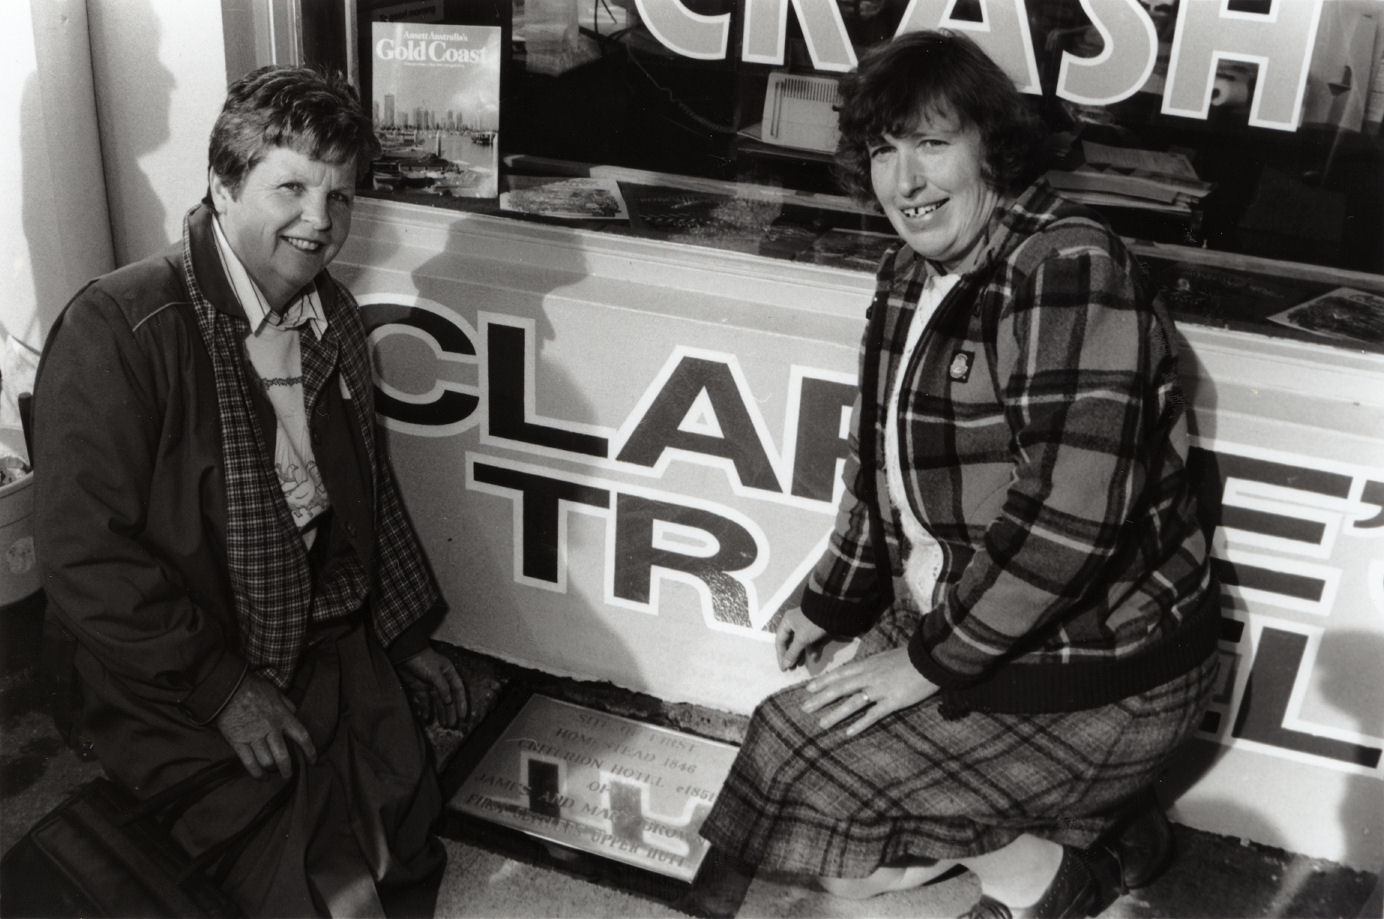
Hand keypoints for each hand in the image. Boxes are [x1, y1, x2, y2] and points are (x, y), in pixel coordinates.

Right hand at [215, 673, 316, 778]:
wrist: (228, 687)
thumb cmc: (253, 688)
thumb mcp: (276, 692)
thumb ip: (287, 704)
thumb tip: (294, 712)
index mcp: (282, 716)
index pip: (302, 737)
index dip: (310, 751)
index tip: (313, 761)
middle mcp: (270, 729)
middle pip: (283, 756)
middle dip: (287, 769)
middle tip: (288, 774)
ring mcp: (254, 736)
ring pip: (267, 762)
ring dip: (271, 770)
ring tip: (272, 772)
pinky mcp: (238, 741)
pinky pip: (249, 763)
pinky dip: (256, 773)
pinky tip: (260, 776)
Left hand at [399, 647, 468, 727]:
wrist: (404, 654)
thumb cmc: (422, 659)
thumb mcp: (435, 673)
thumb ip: (443, 688)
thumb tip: (449, 701)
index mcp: (449, 673)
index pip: (458, 690)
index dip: (461, 703)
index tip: (462, 716)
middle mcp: (442, 680)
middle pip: (449, 698)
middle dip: (451, 711)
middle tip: (452, 725)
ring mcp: (430, 684)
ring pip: (438, 701)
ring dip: (441, 712)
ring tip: (444, 724)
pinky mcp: (419, 687)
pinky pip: (425, 701)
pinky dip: (426, 709)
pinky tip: (427, 717)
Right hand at [775, 606, 830, 671]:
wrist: (833, 611)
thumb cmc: (812, 623)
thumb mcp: (801, 639)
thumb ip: (793, 653)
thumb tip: (785, 665)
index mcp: (787, 622)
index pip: (780, 641)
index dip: (781, 655)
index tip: (784, 668)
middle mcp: (795, 623)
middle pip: (790, 642)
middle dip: (792, 656)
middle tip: (793, 668)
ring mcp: (807, 625)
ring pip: (802, 643)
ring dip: (802, 654)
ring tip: (802, 665)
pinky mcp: (817, 629)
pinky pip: (812, 641)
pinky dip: (813, 650)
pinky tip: (815, 658)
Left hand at [801, 647, 938, 736]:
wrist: (930, 659)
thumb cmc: (909, 658)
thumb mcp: (884, 657)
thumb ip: (870, 666)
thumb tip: (858, 671)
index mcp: (867, 664)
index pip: (839, 674)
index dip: (822, 681)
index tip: (807, 689)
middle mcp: (869, 676)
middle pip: (839, 688)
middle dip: (820, 698)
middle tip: (804, 708)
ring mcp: (880, 689)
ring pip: (852, 703)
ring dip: (835, 714)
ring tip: (821, 724)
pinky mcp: (893, 701)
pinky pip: (873, 715)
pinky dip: (860, 724)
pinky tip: (848, 733)